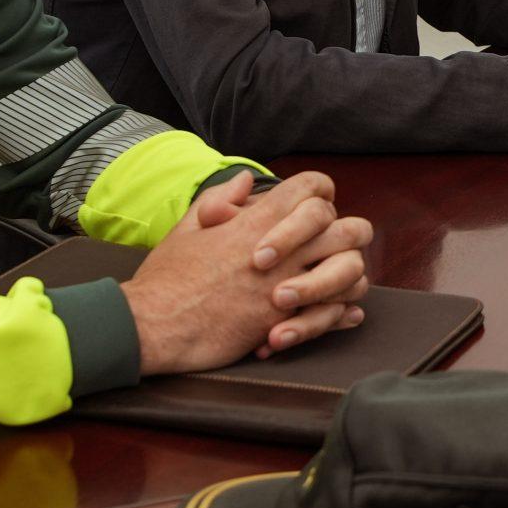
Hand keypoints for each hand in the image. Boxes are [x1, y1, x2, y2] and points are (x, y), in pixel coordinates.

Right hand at [123, 171, 373, 373]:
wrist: (155, 326)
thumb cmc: (167, 277)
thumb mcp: (188, 226)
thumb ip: (221, 198)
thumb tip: (246, 181)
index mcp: (258, 221)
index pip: (314, 186)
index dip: (319, 192)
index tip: (311, 209)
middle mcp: (282, 251)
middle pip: (350, 228)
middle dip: (347, 233)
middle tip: (330, 246)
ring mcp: (287, 287)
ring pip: (352, 271)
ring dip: (346, 276)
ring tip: (332, 282)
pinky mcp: (285, 322)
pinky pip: (335, 313)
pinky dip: (340, 314)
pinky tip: (338, 313)